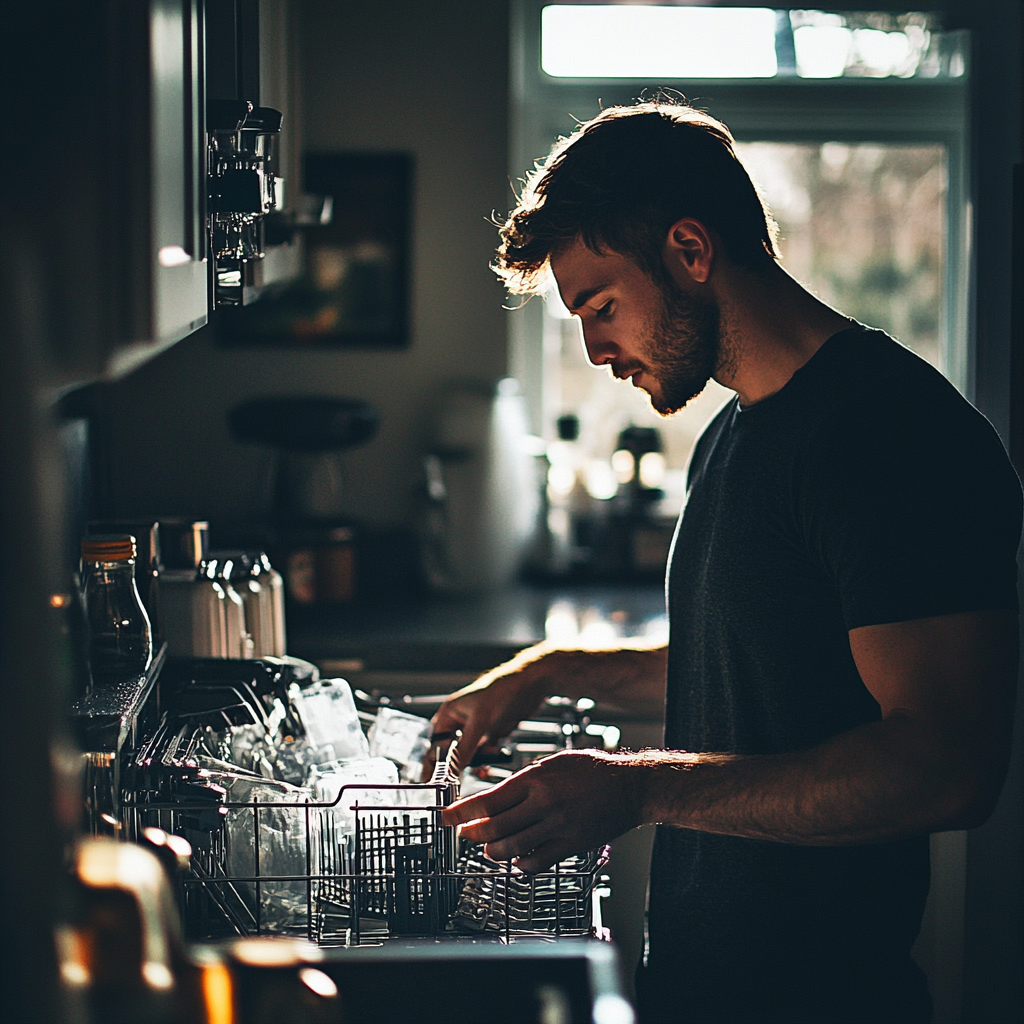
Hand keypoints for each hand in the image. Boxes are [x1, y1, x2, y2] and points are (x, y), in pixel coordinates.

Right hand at [425, 663, 547, 777]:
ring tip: (483, 766)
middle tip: (457, 781)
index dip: (433, 762)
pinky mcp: (492, 732)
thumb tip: (451, 770)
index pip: (436, 743)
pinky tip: (495, 756)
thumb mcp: (480, 722)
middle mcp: (461, 720)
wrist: (530, 684)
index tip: (431, 781)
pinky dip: (488, 758)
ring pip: (470, 753)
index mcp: (450, 713)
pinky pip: (485, 751)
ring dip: (476, 761)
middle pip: (452, 750)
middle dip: (456, 764)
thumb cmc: (502, 691)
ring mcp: (478, 727)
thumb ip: (465, 747)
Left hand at [442, 750, 643, 871]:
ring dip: (493, 851)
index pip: (489, 799)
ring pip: (512, 847)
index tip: (449, 816)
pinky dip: (521, 864)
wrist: (631, 786)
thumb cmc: (594, 770)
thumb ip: (528, 778)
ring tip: (487, 849)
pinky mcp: (570, 844)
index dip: (464, 811)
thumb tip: (502, 794)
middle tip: (464, 834)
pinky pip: (537, 861)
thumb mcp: (555, 762)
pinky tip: (516, 861)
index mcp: (536, 779)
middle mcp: (544, 803)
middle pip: (495, 827)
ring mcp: (557, 827)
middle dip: (473, 834)